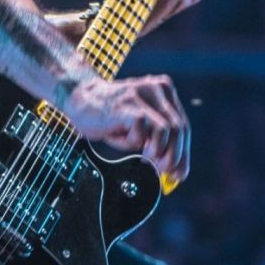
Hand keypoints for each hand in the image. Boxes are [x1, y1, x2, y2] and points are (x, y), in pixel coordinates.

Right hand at [63, 74, 190, 183]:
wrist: (81, 100)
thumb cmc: (111, 117)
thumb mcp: (139, 128)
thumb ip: (158, 143)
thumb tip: (174, 172)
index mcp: (164, 91)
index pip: (183, 125)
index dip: (183, 152)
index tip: (179, 174)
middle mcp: (157, 90)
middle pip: (179, 129)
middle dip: (174, 157)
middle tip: (163, 172)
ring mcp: (143, 96)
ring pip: (166, 131)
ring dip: (155, 150)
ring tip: (140, 153)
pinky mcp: (129, 105)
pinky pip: (141, 132)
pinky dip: (132, 142)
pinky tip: (119, 136)